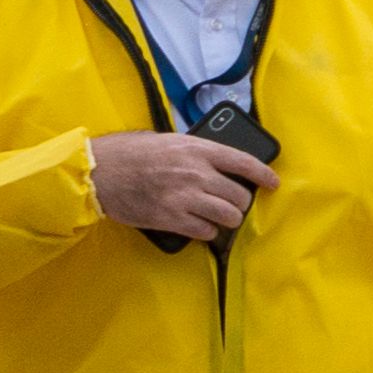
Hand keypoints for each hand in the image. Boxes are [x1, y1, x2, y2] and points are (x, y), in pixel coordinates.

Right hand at [90, 131, 271, 243]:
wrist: (98, 172)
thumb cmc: (130, 152)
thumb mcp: (168, 140)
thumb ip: (195, 151)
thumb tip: (218, 164)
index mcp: (198, 149)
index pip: (244, 162)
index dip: (264, 174)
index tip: (273, 183)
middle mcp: (196, 173)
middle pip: (239, 195)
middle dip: (240, 203)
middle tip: (232, 204)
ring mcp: (185, 197)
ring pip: (228, 216)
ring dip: (227, 220)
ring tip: (220, 218)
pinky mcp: (171, 218)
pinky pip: (205, 231)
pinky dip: (207, 232)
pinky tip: (201, 227)